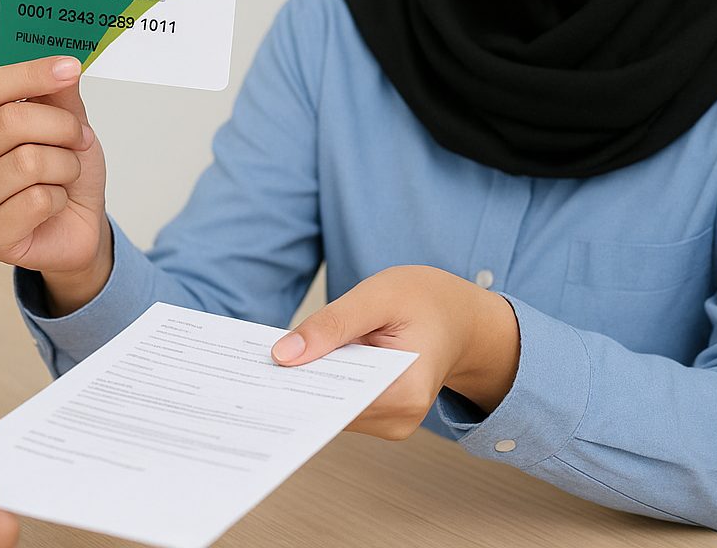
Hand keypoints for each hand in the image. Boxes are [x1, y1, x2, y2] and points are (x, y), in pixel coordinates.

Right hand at [0, 56, 112, 313]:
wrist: (76, 226)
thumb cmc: (62, 173)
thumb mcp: (65, 124)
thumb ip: (57, 95)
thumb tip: (61, 66)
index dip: (30, 75)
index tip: (69, 68)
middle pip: (8, 122)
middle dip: (60, 126)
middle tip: (80, 137)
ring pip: (28, 163)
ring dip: (65, 165)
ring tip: (64, 175)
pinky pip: (37, 201)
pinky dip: (60, 198)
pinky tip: (53, 205)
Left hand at [270, 266, 520, 439]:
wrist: (459, 316)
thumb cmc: (426, 300)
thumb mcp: (378, 296)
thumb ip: (332, 324)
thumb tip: (283, 355)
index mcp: (406, 390)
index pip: (338, 400)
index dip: (298, 388)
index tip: (259, 377)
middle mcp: (401, 417)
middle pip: (332, 407)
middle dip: (298, 383)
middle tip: (257, 363)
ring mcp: (393, 421)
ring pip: (332, 407)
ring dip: (309, 383)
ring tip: (280, 358)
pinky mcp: (382, 416)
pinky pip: (341, 404)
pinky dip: (323, 383)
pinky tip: (305, 364)